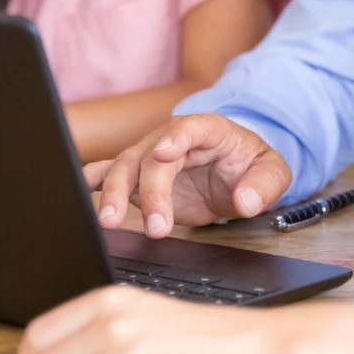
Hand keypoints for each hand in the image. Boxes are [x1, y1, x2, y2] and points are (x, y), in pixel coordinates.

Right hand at [85, 114, 291, 238]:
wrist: (234, 171)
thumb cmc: (250, 165)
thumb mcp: (273, 172)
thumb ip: (264, 185)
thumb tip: (247, 201)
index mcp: (207, 130)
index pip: (189, 128)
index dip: (175, 137)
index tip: (164, 152)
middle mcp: (171, 139)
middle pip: (151, 157)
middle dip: (149, 191)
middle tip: (155, 226)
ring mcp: (150, 156)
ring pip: (124, 167)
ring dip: (113, 193)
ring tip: (109, 220)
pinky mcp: (138, 176)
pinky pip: (109, 173)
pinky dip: (93, 181)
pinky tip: (80, 192)